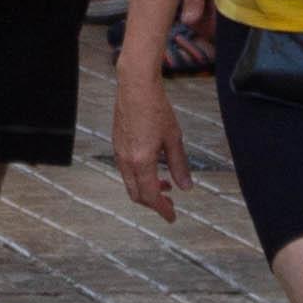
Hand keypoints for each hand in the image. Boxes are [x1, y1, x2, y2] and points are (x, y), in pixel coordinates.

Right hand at [110, 57, 192, 219]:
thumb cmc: (156, 108)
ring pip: (130, 183)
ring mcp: (119, 152)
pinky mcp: (117, 143)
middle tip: (170, 203)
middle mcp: (126, 160)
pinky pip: (126, 170)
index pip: (150, 196)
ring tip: (165, 183)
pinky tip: (153, 167)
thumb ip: (179, 165)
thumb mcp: (174, 138)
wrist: (135, 86)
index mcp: (141, 161)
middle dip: (153, 203)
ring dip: (146, 189)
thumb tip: (186, 188)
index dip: (162, 210)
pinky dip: (139, 176)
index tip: (172, 217)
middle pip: (136, 194)